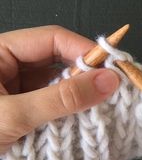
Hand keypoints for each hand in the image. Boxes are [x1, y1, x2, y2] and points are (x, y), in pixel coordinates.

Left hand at [0, 25, 118, 152]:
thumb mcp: (14, 115)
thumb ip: (61, 98)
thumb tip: (109, 81)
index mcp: (1, 51)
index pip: (52, 39)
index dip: (84, 50)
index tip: (112, 69)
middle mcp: (11, 65)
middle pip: (57, 60)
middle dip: (84, 76)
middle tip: (111, 93)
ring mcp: (18, 88)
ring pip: (57, 83)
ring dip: (77, 96)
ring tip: (102, 108)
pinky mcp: (24, 108)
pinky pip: (52, 102)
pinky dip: (67, 111)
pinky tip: (82, 120)